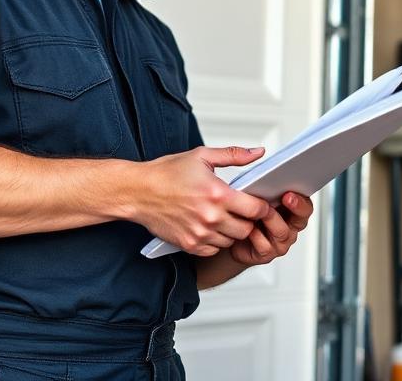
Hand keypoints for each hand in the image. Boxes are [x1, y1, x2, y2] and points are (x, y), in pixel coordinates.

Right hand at [134, 146, 270, 255]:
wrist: (139, 191)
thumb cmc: (168, 172)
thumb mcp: (203, 155)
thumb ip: (235, 154)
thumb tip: (259, 152)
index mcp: (217, 194)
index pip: (256, 210)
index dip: (263, 206)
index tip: (260, 202)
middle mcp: (210, 217)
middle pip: (247, 229)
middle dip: (250, 220)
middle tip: (243, 209)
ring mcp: (199, 234)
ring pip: (231, 241)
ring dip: (233, 230)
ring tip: (226, 216)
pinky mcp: (189, 245)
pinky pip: (214, 250)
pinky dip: (217, 240)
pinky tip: (211, 225)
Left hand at [227, 192, 313, 267]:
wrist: (230, 236)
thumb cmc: (245, 212)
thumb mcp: (257, 196)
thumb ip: (268, 188)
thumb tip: (270, 176)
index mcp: (292, 211)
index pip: (306, 205)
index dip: (302, 200)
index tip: (291, 192)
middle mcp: (290, 227)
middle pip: (301, 219)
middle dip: (295, 206)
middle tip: (286, 197)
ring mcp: (280, 242)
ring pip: (282, 231)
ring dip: (271, 219)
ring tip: (260, 211)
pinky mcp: (267, 254)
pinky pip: (265, 246)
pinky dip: (256, 236)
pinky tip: (249, 229)